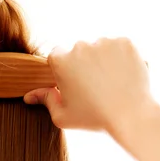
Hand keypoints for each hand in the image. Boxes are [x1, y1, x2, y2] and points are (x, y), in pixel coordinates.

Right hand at [23, 37, 152, 133]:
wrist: (130, 115)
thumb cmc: (93, 118)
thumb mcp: (63, 116)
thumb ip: (45, 101)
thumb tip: (29, 96)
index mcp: (61, 61)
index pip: (56, 56)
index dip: (64, 70)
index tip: (73, 84)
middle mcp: (80, 45)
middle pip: (78, 51)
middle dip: (83, 65)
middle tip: (94, 88)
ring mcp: (104, 42)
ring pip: (99, 48)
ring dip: (102, 60)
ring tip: (110, 84)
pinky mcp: (125, 42)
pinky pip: (119, 47)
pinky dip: (120, 59)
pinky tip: (122, 77)